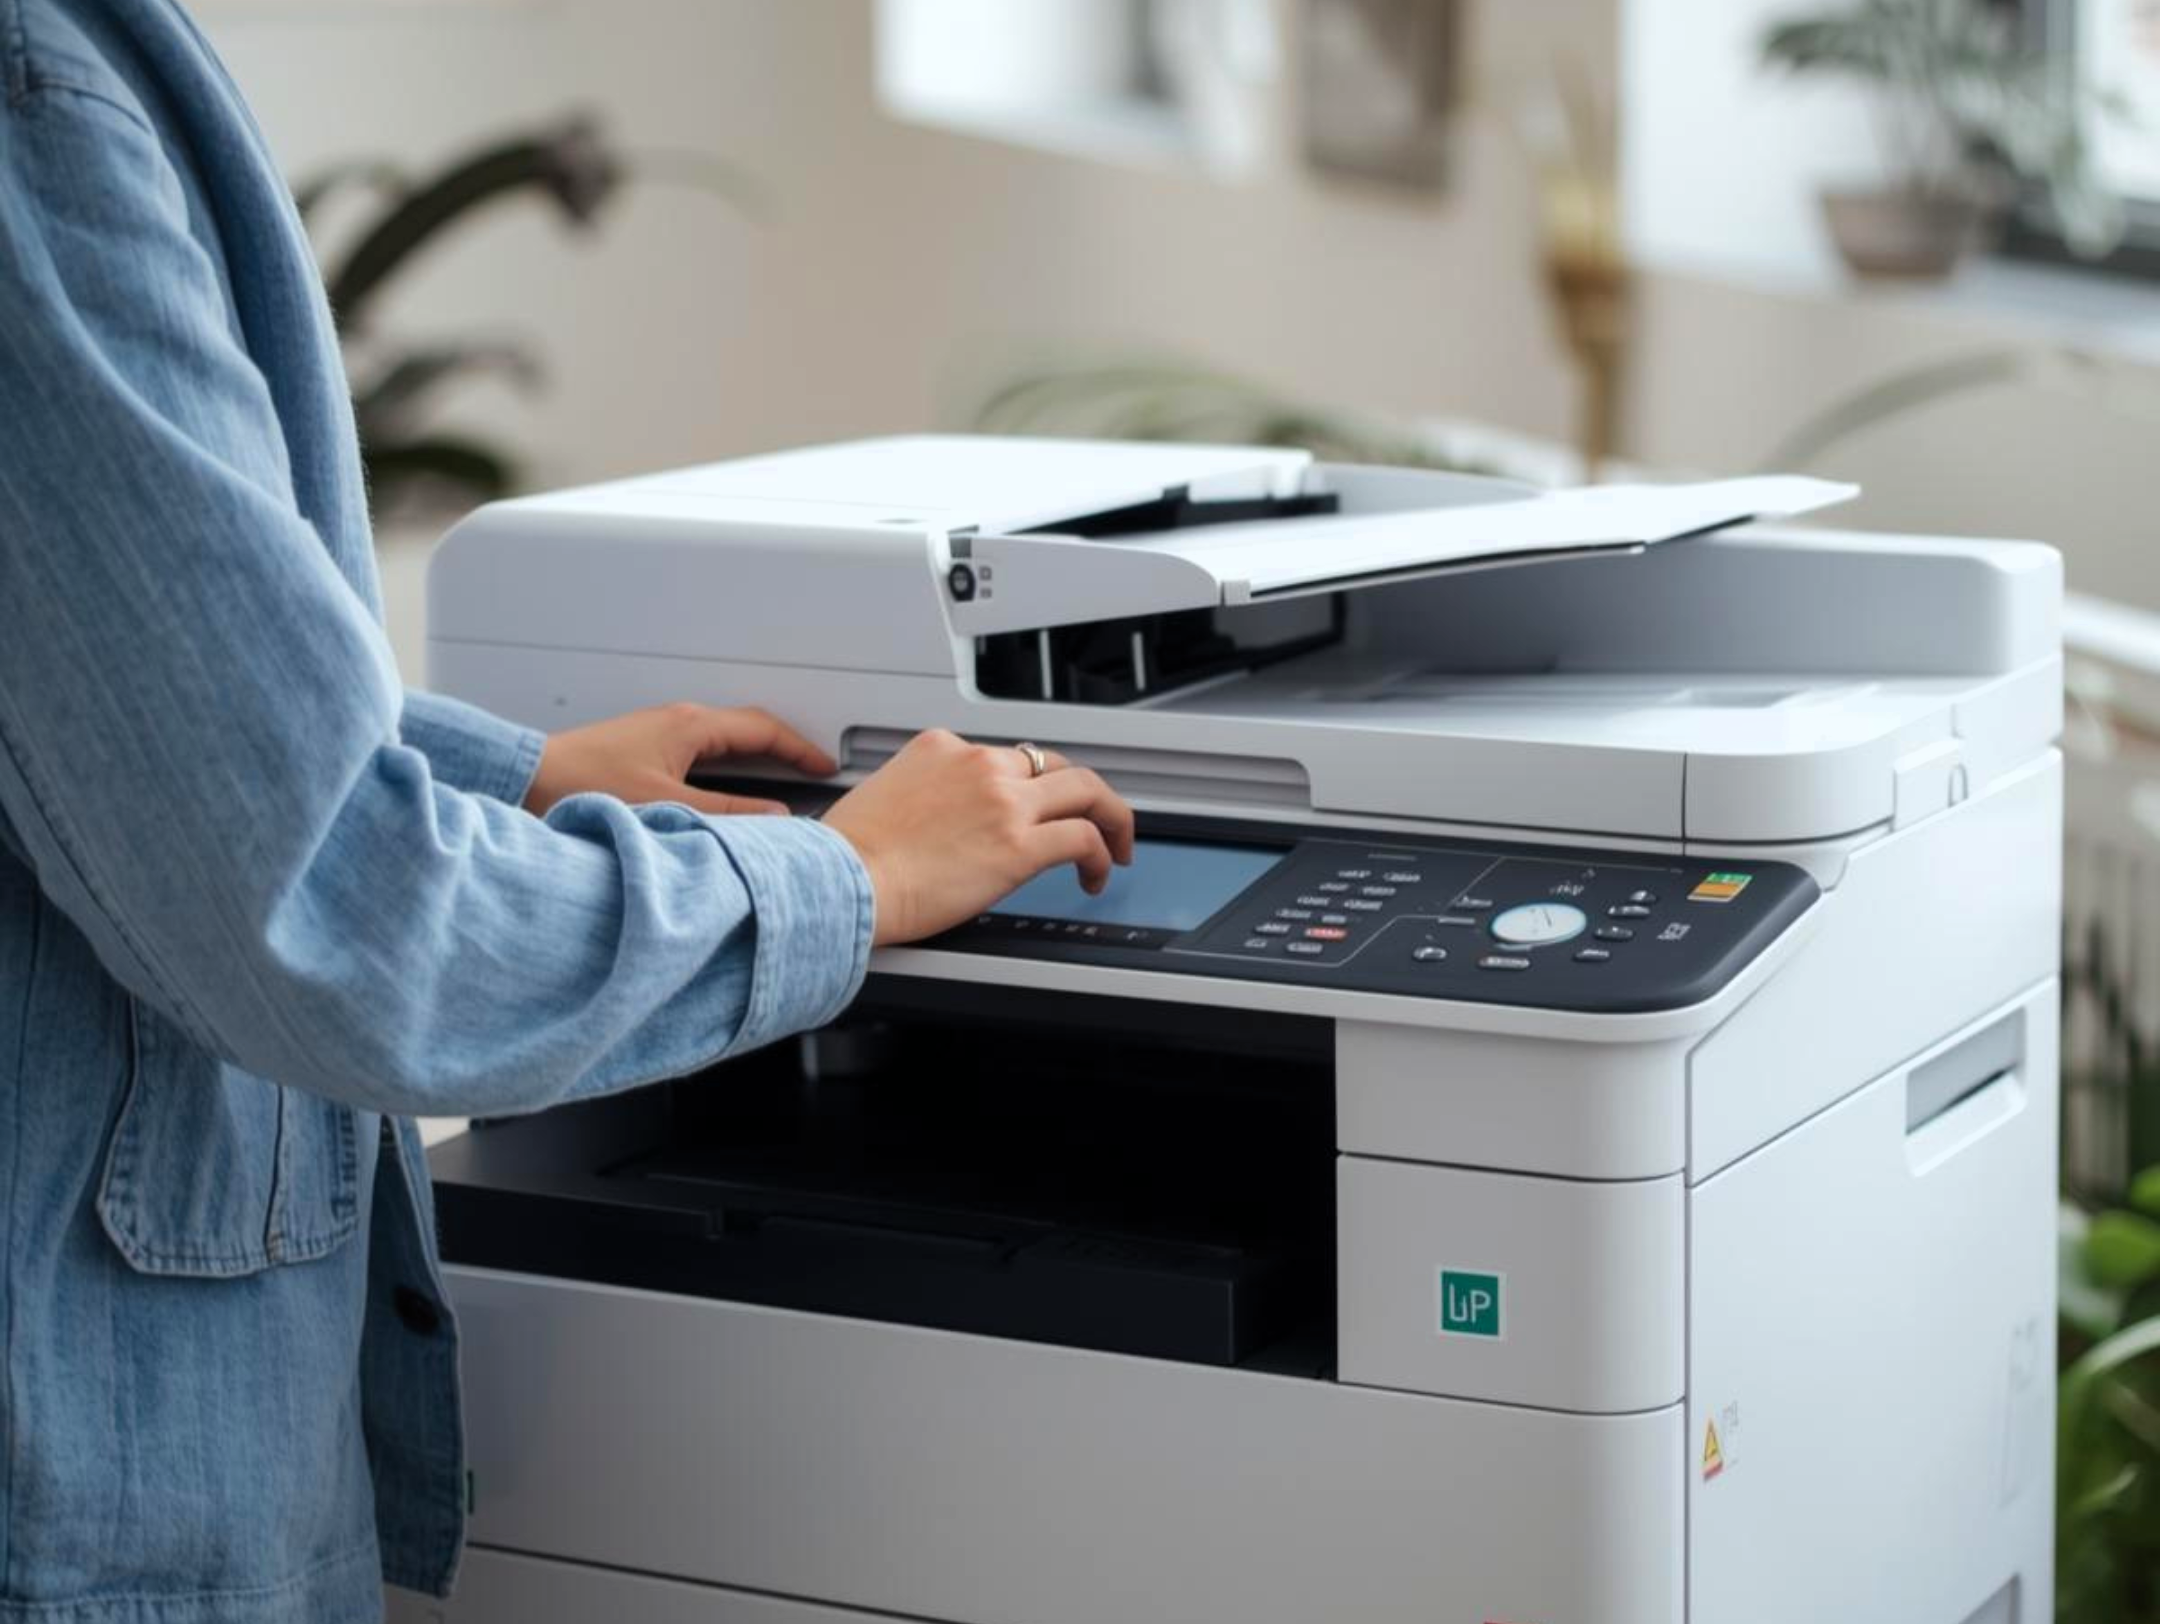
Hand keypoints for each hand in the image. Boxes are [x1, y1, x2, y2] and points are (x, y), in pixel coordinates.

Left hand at [523, 703, 836, 816]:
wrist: (529, 779)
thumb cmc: (583, 785)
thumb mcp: (669, 807)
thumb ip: (728, 816)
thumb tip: (774, 818)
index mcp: (691, 725)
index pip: (764, 728)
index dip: (800, 748)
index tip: (824, 765)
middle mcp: (678, 720)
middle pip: (748, 726)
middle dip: (785, 745)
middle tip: (811, 767)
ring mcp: (661, 730)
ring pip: (726, 736)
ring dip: (756, 753)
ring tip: (780, 777)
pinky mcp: (646, 745)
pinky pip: (704, 746)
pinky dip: (730, 763)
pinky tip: (727, 788)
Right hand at [822, 730, 1134, 946]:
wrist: (837, 880)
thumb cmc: (847, 856)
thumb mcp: (885, 797)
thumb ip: (923, 797)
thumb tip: (940, 824)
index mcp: (940, 748)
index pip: (1003, 757)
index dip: (1026, 786)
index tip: (1033, 808)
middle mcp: (978, 765)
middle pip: (1054, 764)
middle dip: (1081, 792)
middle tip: (1094, 817)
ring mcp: (1003, 802)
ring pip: (1085, 790)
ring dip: (1110, 817)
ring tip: (1116, 844)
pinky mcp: (1020, 844)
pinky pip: (1084, 837)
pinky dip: (1102, 854)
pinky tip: (1097, 874)